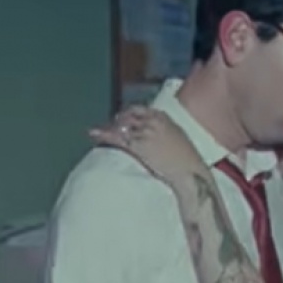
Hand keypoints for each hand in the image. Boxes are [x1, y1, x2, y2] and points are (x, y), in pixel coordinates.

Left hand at [89, 106, 203, 185]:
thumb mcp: (178, 139)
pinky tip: (93, 134)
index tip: (123, 119)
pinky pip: (117, 137)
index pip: (141, 110)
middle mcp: (153, 121)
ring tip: (98, 132)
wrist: (189, 173)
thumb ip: (165, 133)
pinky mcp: (137, 145)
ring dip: (109, 128)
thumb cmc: (188, 161)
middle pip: (128, 116)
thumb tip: (156, 136)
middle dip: (118, 121)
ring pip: (120, 126)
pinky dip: (103, 134)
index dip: (130, 114)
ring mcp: (144, 132)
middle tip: (111, 127)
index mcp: (164, 118)